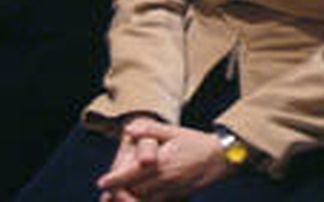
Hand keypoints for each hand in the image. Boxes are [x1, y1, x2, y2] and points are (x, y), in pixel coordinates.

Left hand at [97, 119, 234, 200]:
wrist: (221, 159)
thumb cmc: (195, 142)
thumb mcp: (173, 131)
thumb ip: (150, 129)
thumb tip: (128, 130)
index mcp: (163, 162)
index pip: (134, 174)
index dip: (116, 180)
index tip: (102, 183)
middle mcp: (166, 180)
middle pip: (136, 192)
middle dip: (118, 195)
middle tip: (104, 196)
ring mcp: (172, 191)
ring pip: (145, 201)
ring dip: (129, 201)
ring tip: (113, 200)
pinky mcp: (177, 197)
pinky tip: (135, 200)